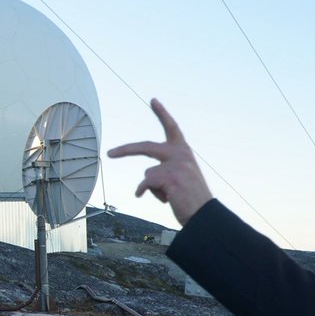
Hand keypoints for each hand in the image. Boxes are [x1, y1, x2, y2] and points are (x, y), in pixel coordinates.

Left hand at [106, 98, 212, 225]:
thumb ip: (169, 168)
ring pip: (147, 174)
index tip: (153, 100)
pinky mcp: (169, 177)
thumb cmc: (193, 199)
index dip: (162, 113)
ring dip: (153, 188)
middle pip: (145, 147)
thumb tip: (146, 178)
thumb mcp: (183, 177)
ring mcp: (175, 165)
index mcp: (184, 151)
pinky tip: (163, 201)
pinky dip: (146, 193)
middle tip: (109, 153)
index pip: (172, 127)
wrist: (205, 214)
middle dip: (125, 150)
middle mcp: (180, 154)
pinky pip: (145, 184)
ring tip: (171, 196)